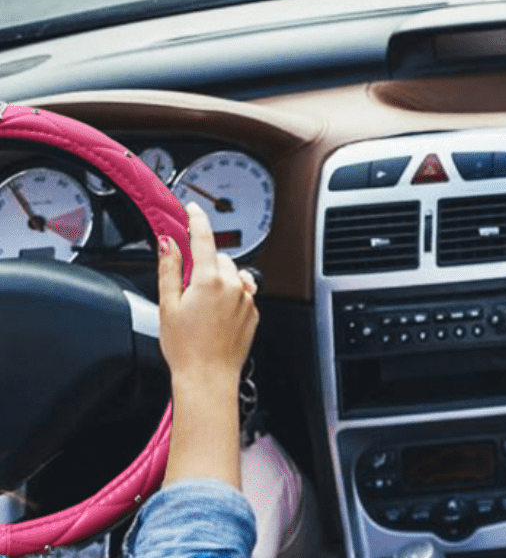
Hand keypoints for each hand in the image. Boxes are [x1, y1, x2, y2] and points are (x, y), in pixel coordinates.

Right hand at [158, 202, 258, 384]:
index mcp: (210, 279)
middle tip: (188, 289)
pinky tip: (216, 317)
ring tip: (202, 308)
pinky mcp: (254, 311)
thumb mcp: (168, 306)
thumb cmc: (185, 348)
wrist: (208, 378)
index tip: (193, 209)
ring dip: (219, 280)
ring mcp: (247, 297)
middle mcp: (234, 284)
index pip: (204, 237)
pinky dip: (230, 296)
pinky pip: (241, 293)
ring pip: (232, 275)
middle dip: (204, 264)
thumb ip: (169, 270)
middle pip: (218, 258)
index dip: (197, 219)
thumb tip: (168, 243)